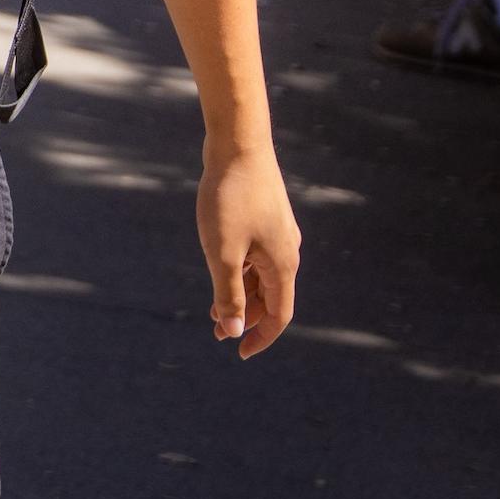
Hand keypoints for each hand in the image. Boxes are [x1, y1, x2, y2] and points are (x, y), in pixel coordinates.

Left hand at [198, 140, 299, 359]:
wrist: (238, 144)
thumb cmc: (229, 197)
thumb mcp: (222, 252)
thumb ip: (229, 294)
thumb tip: (234, 331)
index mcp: (284, 264)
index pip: (279, 315)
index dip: (261, 337)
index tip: (239, 354)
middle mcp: (287, 251)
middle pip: (271, 297)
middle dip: (246, 317)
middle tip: (215, 330)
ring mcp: (277, 233)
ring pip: (262, 276)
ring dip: (241, 294)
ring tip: (212, 309)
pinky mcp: (264, 217)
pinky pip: (256, 256)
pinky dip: (240, 270)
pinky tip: (219, 269)